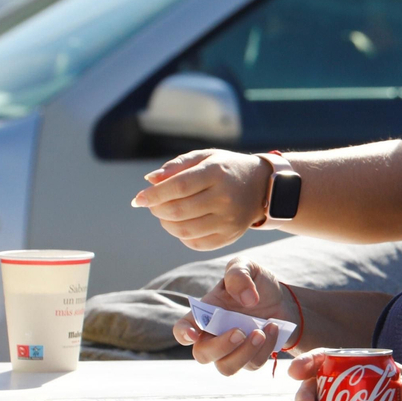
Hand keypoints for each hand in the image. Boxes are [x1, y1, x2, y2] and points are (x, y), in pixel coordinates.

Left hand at [130, 150, 270, 250]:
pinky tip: (182, 223)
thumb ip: (177, 165)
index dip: (153, 195)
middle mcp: (225, 197)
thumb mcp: (205, 157)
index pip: (178, 187)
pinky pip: (195, 243)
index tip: (138, 199)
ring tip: (166, 214)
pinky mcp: (230, 236)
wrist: (262, 187)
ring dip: (166, 223)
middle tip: (153, 205)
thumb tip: (150, 180)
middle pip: (177, 210)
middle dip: (156, 209)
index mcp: (217, 173)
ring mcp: (229, 220)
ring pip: (183, 230)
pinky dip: (181, 235)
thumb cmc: (226, 169)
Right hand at [173, 258, 289, 375]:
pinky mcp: (250, 359)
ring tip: (262, 331)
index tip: (194, 334)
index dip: (183, 334)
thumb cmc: (258, 283)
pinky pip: (252, 365)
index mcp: (205, 313)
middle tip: (241, 332)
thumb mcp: (248, 267)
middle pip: (202, 355)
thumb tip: (246, 298)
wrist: (283, 300)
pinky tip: (273, 328)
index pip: (182, 328)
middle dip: (221, 346)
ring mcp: (231, 350)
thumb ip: (239, 274)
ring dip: (244, 353)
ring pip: (226, 367)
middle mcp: (213, 335)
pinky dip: (264, 349)